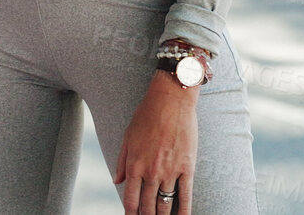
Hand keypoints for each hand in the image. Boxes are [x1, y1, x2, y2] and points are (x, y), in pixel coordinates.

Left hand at [114, 72, 197, 214]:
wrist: (170, 100)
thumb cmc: (146, 115)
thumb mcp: (127, 137)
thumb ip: (122, 162)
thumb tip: (116, 181)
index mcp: (134, 165)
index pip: (131, 200)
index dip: (130, 214)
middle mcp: (151, 172)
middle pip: (148, 206)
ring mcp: (169, 171)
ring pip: (165, 204)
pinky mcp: (187, 167)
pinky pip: (186, 195)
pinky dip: (184, 211)